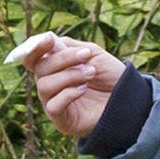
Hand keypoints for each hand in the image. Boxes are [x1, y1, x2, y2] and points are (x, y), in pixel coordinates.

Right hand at [9, 32, 127, 141]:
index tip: (49, 39)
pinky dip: (68, 93)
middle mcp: (49, 84)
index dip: (35, 48)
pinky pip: (53, 105)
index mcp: (53, 68)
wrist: (127, 97)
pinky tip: (83, 89)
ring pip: (45, 85)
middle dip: (63, 58)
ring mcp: (53, 102)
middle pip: (40, 68)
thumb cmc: (108, 75)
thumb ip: (68, 46)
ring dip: (69, 75)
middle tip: (86, 55)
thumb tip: (48, 40)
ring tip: (91, 73)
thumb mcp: (91, 53)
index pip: (32, 58)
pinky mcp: (60, 119)